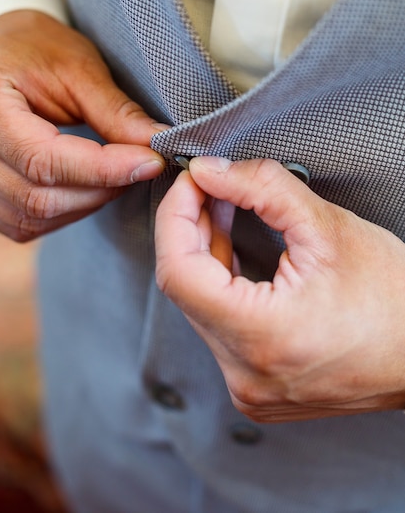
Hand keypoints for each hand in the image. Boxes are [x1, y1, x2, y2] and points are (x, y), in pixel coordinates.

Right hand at [0, 10, 165, 240]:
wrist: (0, 55)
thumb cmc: (33, 49)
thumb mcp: (76, 66)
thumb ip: (114, 111)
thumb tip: (157, 142)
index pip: (42, 159)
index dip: (103, 169)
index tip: (151, 162)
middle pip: (39, 196)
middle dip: (102, 187)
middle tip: (141, 165)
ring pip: (34, 217)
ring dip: (87, 203)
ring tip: (117, 173)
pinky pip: (24, 224)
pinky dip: (66, 213)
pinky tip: (89, 188)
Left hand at [155, 156, 404, 421]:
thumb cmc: (395, 297)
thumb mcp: (328, 226)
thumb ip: (260, 187)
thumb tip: (208, 172)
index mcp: (263, 338)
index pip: (179, 272)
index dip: (176, 216)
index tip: (191, 181)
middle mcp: (246, 375)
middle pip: (186, 288)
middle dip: (190, 228)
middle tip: (208, 186)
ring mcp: (249, 387)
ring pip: (198, 306)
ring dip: (204, 252)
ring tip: (221, 208)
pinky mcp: (256, 386)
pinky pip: (218, 326)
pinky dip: (219, 282)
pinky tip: (230, 247)